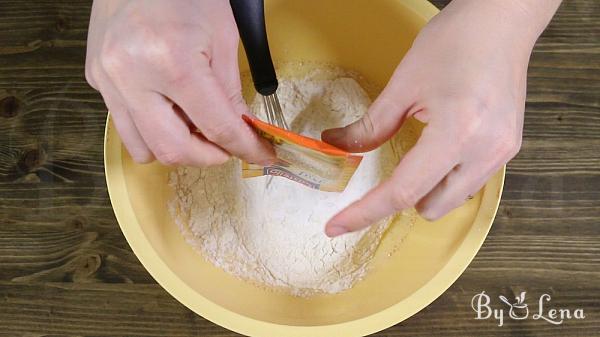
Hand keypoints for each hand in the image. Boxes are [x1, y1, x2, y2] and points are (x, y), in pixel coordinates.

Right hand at [85, 0, 274, 165]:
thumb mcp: (223, 36)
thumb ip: (231, 91)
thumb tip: (241, 132)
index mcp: (172, 61)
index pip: (217, 127)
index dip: (245, 148)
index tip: (260, 156)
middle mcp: (132, 76)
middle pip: (173, 150)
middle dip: (207, 156)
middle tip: (226, 145)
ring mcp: (108, 79)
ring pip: (143, 148)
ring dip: (177, 148)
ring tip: (195, 126)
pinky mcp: (95, 78)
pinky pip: (125, 125)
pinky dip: (152, 129)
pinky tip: (168, 108)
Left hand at [323, 0, 560, 235]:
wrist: (502, 21)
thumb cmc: (456, 41)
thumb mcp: (403, 84)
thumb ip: (370, 126)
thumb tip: (338, 146)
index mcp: (457, 133)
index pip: (403, 190)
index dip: (365, 212)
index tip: (337, 226)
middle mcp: (485, 152)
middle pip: (430, 206)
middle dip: (401, 197)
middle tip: (385, 168)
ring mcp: (502, 153)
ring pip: (452, 200)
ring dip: (426, 189)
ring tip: (419, 151)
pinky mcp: (508, 148)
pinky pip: (470, 183)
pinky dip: (446, 177)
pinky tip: (440, 149)